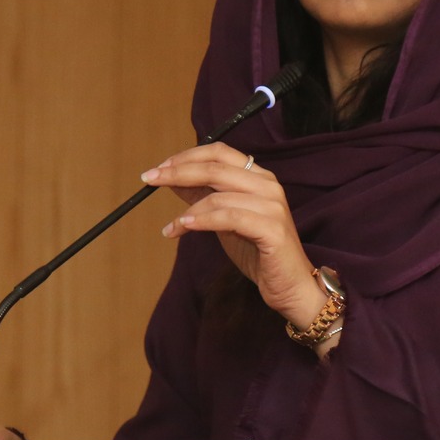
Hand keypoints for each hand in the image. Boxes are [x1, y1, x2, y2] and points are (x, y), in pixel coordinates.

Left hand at [142, 144, 327, 331]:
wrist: (290, 286)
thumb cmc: (259, 253)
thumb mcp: (224, 221)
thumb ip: (203, 197)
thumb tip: (172, 180)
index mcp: (258, 177)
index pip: (219, 153)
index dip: (186, 157)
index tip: (159, 168)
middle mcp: (268, 185)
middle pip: (215, 167)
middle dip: (177, 172)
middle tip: (149, 179)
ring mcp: (272, 206)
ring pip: (218, 194)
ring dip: (186, 210)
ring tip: (170, 227)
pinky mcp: (272, 229)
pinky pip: (228, 218)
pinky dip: (202, 220)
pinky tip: (183, 227)